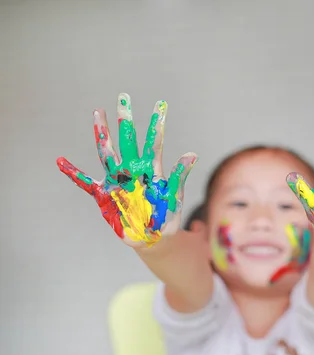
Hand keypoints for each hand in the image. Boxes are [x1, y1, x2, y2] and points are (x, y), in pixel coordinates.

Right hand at [56, 93, 196, 247]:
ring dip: (103, 134)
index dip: (157, 125)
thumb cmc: (166, 216)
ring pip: (108, 153)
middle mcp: (133, 171)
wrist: (154, 237)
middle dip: (126, 119)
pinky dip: (73, 173)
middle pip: (128, 140)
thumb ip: (180, 175)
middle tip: (124, 96)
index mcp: (152, 171)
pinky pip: (85, 183)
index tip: (161, 105)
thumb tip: (192, 153)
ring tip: (99, 113)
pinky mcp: (105, 196)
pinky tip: (60, 161)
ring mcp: (118, 181)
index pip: (155, 143)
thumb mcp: (175, 196)